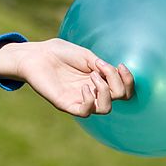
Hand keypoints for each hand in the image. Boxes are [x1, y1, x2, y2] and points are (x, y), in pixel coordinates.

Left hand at [0, 38, 133, 116]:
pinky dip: (90, 100)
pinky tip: (84, 87)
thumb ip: (102, 67)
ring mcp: (80, 98)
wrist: (36, 55)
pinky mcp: (66, 104)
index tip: (120, 65)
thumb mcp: (86, 56)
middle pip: (120, 98)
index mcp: (99, 79)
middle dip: (116, 82)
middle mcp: (93, 91)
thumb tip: (113, 73)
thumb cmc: (59, 53)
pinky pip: (85, 112)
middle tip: (98, 69)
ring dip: (104, 90)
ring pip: (105, 109)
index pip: (124, 89)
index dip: (128, 80)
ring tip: (91, 76)